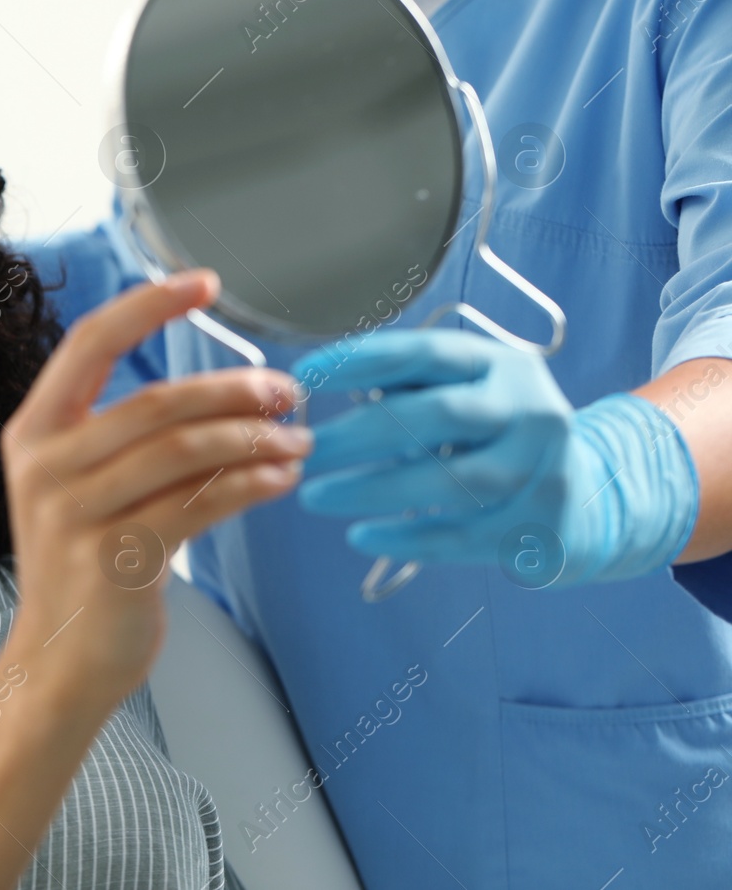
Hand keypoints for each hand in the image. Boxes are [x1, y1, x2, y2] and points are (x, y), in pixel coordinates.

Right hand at [1, 268, 309, 702]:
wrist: (56, 663)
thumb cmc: (82, 570)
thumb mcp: (81, 488)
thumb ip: (127, 438)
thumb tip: (231, 394)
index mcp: (33, 432)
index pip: (89, 342)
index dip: (149, 304)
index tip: (205, 283)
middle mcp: (45, 466)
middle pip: (156, 401)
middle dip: (234, 390)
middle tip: (285, 392)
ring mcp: (73, 514)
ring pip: (182, 451)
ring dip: (253, 440)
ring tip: (295, 442)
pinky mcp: (112, 559)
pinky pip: (197, 506)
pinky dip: (249, 487)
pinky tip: (279, 482)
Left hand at [291, 329, 698, 585]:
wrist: (587, 493)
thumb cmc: (497, 434)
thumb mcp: (466, 390)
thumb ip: (409, 384)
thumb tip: (324, 380)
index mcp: (503, 366)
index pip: (428, 353)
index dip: (364, 361)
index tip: (307, 373)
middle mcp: (529, 411)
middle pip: (438, 416)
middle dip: (360, 433)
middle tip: (305, 446)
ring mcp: (540, 471)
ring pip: (451, 481)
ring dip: (373, 489)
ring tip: (316, 495)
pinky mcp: (536, 526)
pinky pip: (460, 535)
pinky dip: (405, 538)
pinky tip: (360, 534)